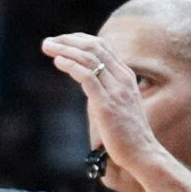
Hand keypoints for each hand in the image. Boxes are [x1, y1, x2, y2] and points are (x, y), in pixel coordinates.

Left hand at [40, 33, 164, 180]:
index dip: (80, 40)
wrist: (142, 152)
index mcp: (126, 76)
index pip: (103, 47)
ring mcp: (116, 90)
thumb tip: (87, 82)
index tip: (61, 40)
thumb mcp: (119, 103)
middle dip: (69, 41)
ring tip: (48, 47)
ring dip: (65, 50)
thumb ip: (105, 89)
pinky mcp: (107, 104)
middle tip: (48, 42)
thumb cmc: (127, 132)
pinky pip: (88, 77)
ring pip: (90, 59)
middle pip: (95, 48)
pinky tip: (58, 62)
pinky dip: (71, 66)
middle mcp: (122, 79)